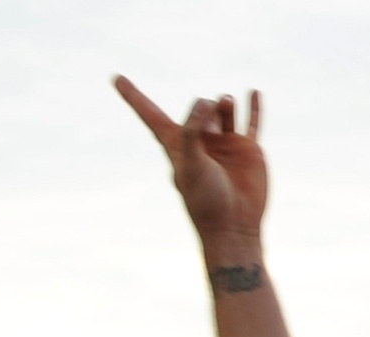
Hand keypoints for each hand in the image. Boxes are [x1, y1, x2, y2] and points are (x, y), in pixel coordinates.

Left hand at [114, 75, 266, 242]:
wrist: (234, 227)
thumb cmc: (207, 202)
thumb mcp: (192, 166)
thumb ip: (193, 133)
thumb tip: (205, 102)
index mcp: (176, 148)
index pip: (151, 116)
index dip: (134, 97)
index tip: (115, 77)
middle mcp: (199, 144)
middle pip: (197, 109)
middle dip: (202, 107)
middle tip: (208, 117)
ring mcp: (224, 145)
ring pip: (223, 109)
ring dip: (224, 102)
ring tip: (225, 105)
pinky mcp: (247, 149)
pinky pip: (252, 121)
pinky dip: (253, 107)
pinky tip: (252, 92)